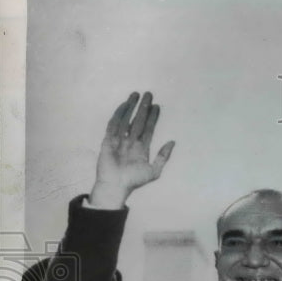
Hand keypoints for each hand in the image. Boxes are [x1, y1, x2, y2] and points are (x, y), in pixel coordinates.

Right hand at [90, 91, 174, 208]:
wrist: (116, 186)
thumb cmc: (134, 181)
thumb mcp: (154, 170)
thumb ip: (163, 156)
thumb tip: (172, 142)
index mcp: (142, 148)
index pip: (149, 128)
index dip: (153, 118)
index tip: (158, 106)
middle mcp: (131, 142)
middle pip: (138, 121)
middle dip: (144, 108)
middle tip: (149, 94)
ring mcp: (119, 140)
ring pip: (126, 119)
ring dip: (131, 107)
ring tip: (136, 95)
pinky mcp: (108, 140)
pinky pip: (114, 124)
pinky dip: (119, 114)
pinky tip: (125, 105)